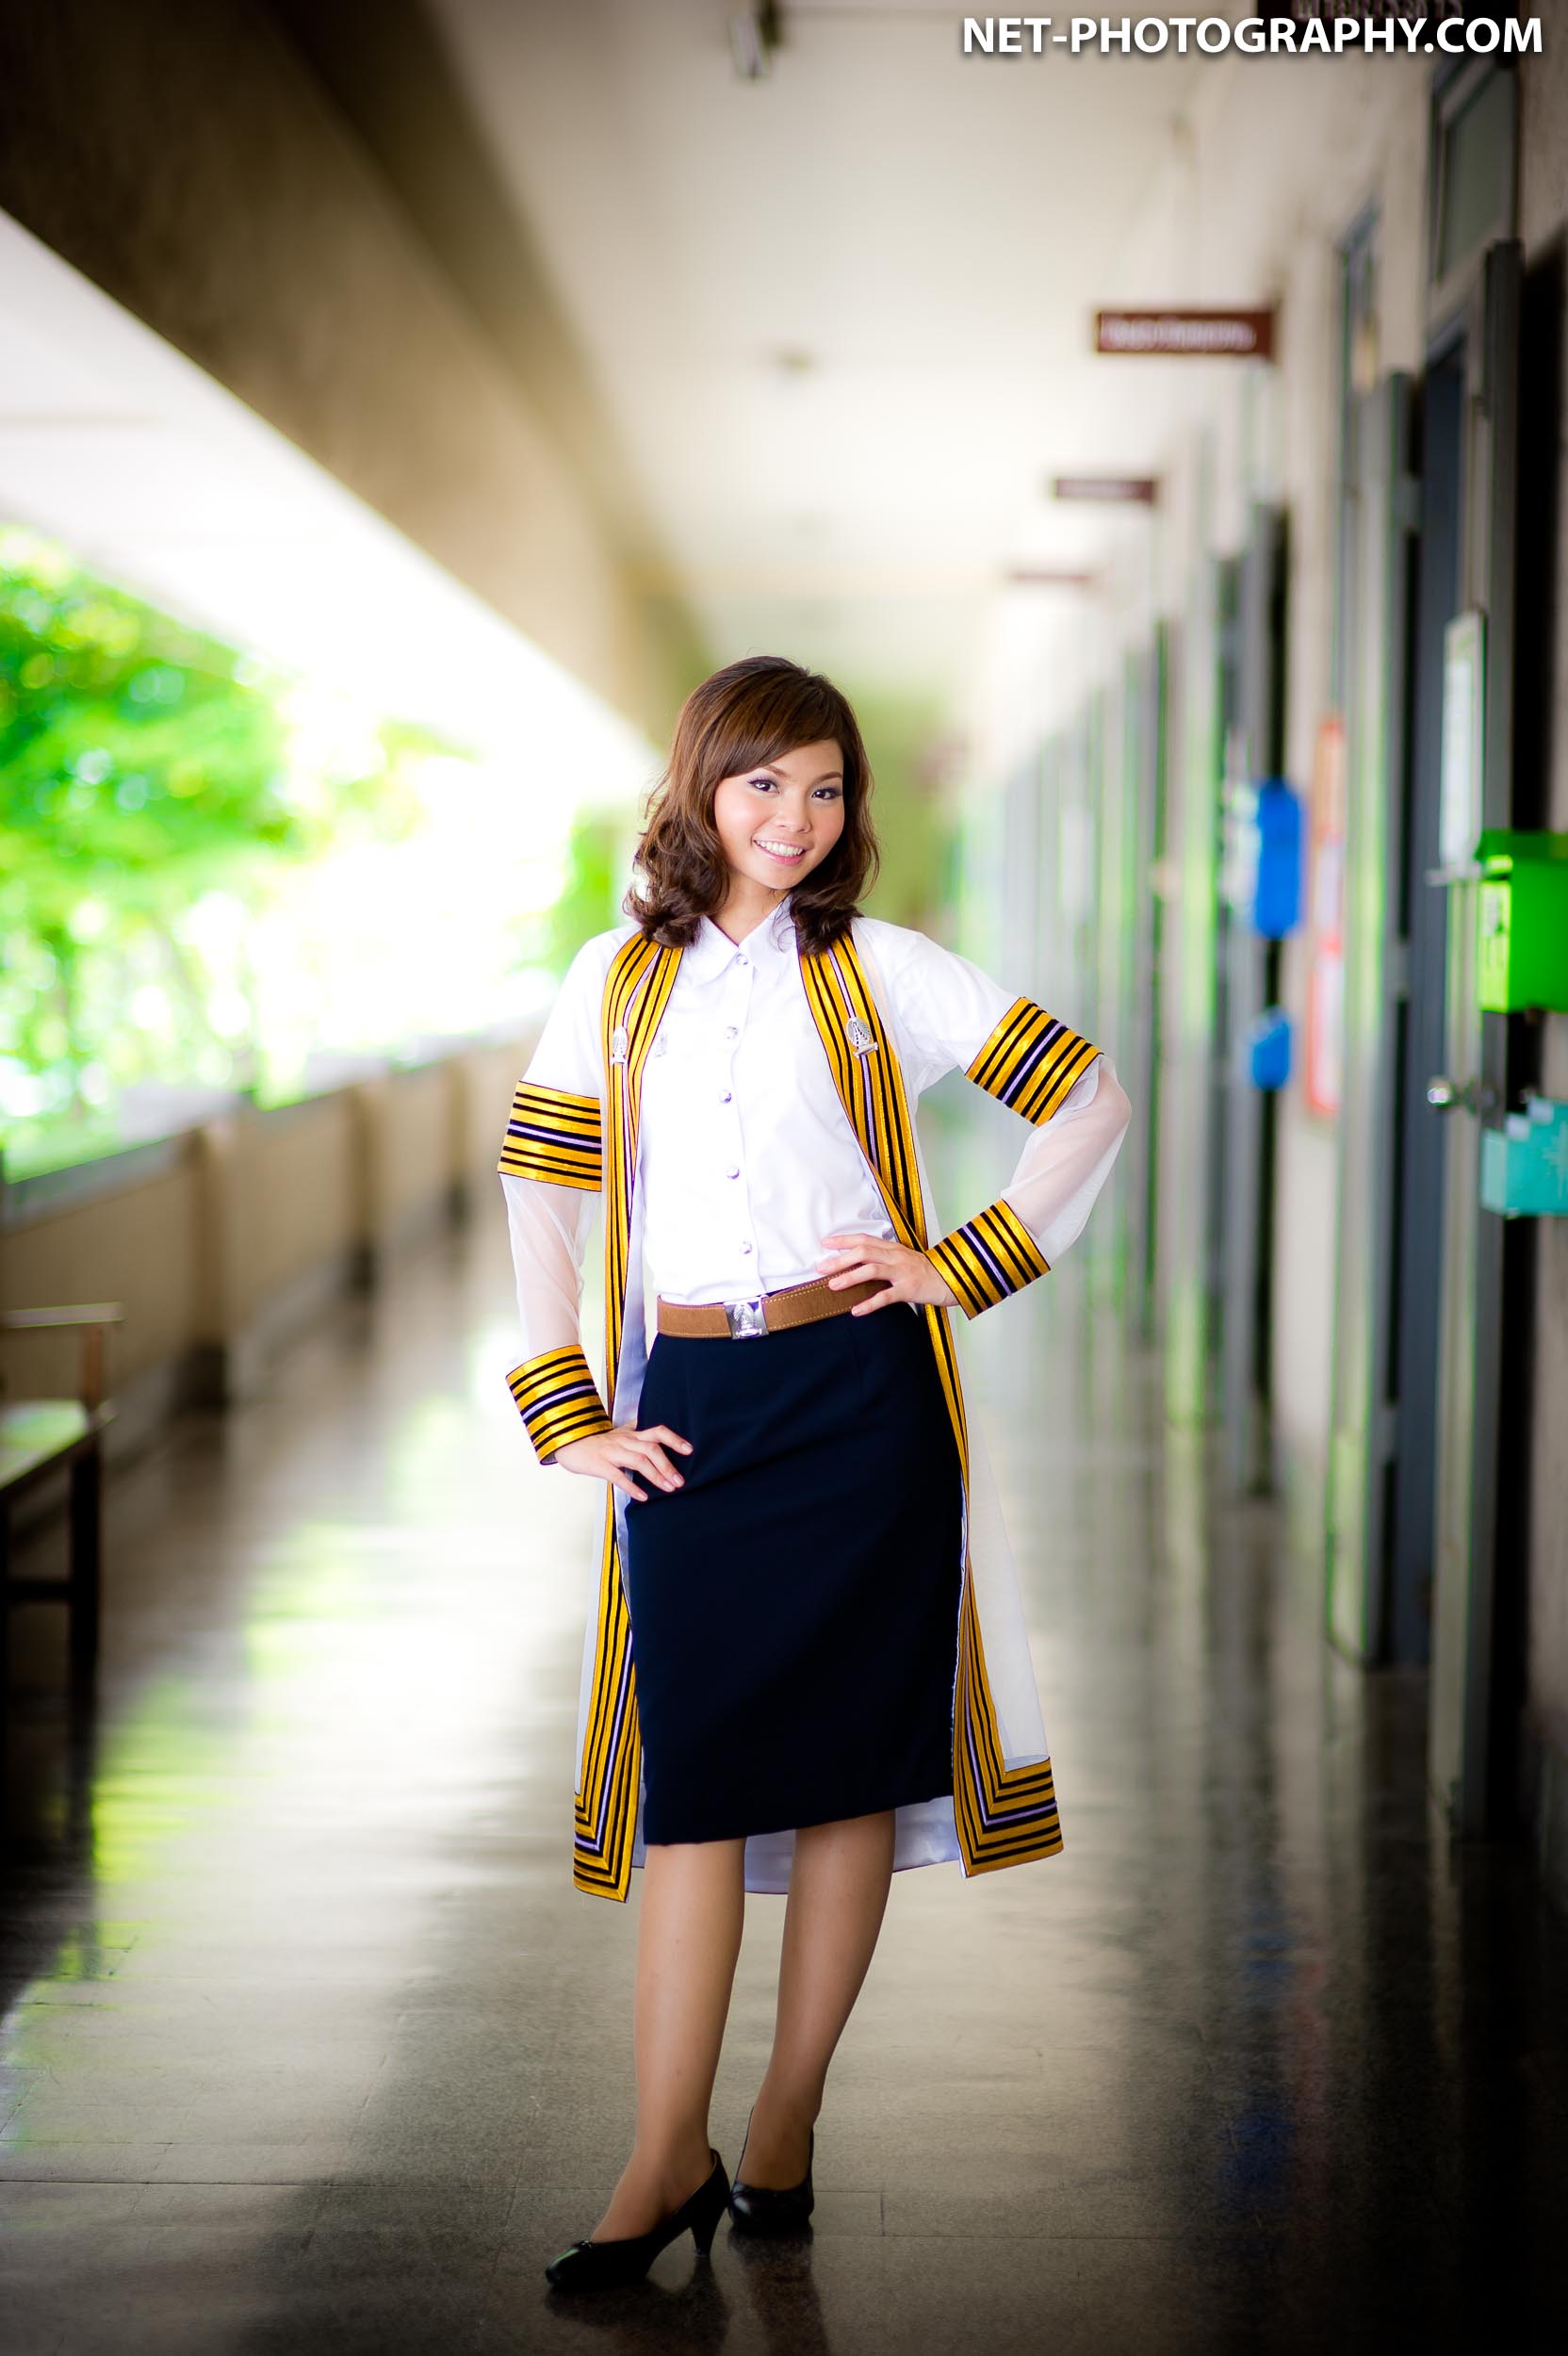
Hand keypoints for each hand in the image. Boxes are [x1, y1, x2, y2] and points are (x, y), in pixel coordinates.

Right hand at [553, 1421, 693, 1499]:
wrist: (569, 1444)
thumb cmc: (595, 1441)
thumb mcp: (617, 1432)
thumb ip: (633, 1428)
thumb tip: (645, 1421)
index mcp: (631, 1435)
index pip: (657, 1432)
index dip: (674, 1439)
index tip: (689, 1449)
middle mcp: (624, 1441)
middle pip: (651, 1448)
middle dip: (667, 1465)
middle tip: (679, 1481)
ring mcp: (612, 1452)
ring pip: (638, 1461)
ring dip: (656, 1475)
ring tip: (668, 1488)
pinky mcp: (600, 1465)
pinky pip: (618, 1476)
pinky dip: (632, 1486)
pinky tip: (643, 1496)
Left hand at [817, 1232, 958, 1313]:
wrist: (954, 1280)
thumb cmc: (927, 1272)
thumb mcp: (904, 1259)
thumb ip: (884, 1258)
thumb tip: (859, 1263)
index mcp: (893, 1248)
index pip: (864, 1239)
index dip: (843, 1240)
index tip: (825, 1243)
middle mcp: (896, 1257)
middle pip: (863, 1252)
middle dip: (840, 1260)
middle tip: (821, 1268)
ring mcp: (903, 1272)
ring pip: (872, 1270)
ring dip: (850, 1278)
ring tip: (833, 1286)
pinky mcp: (909, 1289)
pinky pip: (886, 1296)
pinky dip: (870, 1303)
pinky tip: (856, 1311)